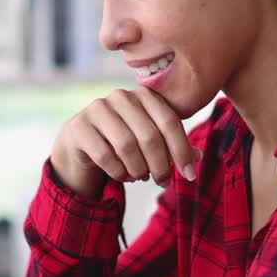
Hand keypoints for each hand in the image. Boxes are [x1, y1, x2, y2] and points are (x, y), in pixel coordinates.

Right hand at [51, 87, 202, 199]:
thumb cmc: (124, 141)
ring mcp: (96, 109)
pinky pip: (104, 155)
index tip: (189, 175)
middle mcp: (120, 96)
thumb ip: (174, 146)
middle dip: (161, 165)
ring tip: (141, 176)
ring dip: (138, 169)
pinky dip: (118, 172)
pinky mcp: (78, 127)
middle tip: (163, 182)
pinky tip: (123, 176)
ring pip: (127, 146)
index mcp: (143, 94)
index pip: (169, 121)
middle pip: (149, 135)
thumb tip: (197, 158)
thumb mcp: (151, 141)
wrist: (81, 144)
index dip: (182, 150)